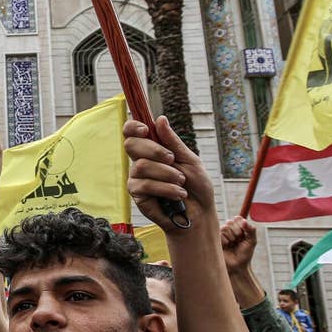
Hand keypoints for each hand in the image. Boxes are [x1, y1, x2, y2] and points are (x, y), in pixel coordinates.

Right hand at [124, 116, 212, 230]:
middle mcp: (141, 162)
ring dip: (167, 174)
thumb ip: (173, 141)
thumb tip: (160, 119)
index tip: (145, 129)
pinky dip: (166, 189)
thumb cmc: (196, 186)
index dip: (133, 127)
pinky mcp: (138, 195)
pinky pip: (145, 185)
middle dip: (154, 150)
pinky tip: (178, 194)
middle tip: (172, 159)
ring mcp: (137, 178)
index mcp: (152, 149)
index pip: (132, 133)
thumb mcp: (189, 159)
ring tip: (181, 183)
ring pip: (141, 166)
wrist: (199, 213)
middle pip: (131, 145)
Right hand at [219, 216, 258, 274]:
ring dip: (231, 237)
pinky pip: (219, 234)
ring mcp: (221, 235)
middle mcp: (228, 230)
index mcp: (237, 228)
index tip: (244, 234)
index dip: (241, 225)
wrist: (237, 266)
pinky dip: (225, 241)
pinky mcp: (215, 240)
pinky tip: (226, 247)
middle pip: (230, 222)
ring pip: (225, 228)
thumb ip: (251, 230)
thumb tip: (244, 220)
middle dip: (237, 232)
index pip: (237, 218)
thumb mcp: (252, 241)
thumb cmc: (245, 254)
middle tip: (239, 241)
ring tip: (232, 245)